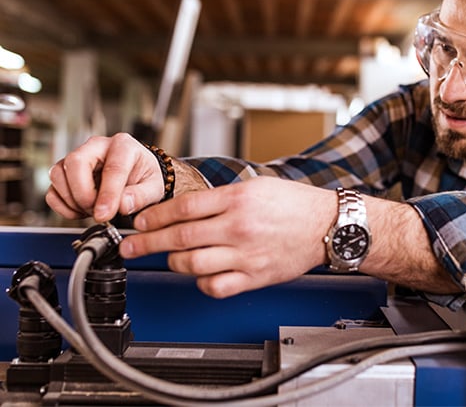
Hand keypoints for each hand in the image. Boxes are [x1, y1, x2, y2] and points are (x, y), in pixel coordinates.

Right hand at [46, 133, 164, 221]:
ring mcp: (78, 158)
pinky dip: (63, 206)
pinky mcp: (65, 173)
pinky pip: (52, 190)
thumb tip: (124, 205)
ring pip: (58, 175)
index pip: (111, 167)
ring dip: (72, 200)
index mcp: (123, 145)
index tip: (105, 214)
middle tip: (98, 211)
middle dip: (83, 193)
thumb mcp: (154, 187)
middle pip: (75, 162)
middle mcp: (96, 147)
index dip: (107, 194)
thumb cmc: (145, 176)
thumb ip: (141, 196)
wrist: (137, 176)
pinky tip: (81, 211)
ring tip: (93, 210)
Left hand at [119, 176, 335, 297]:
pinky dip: (201, 283)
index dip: (155, 216)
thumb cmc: (294, 204)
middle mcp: (238, 227)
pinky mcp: (255, 276)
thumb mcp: (256, 186)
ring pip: (193, 264)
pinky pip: (216, 286)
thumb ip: (221, 197)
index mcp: (237, 199)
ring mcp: (246, 254)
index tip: (140, 222)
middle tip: (130, 247)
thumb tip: (186, 208)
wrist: (327, 225)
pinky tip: (200, 275)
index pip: (184, 207)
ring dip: (173, 262)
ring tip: (167, 259)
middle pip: (180, 236)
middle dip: (147, 243)